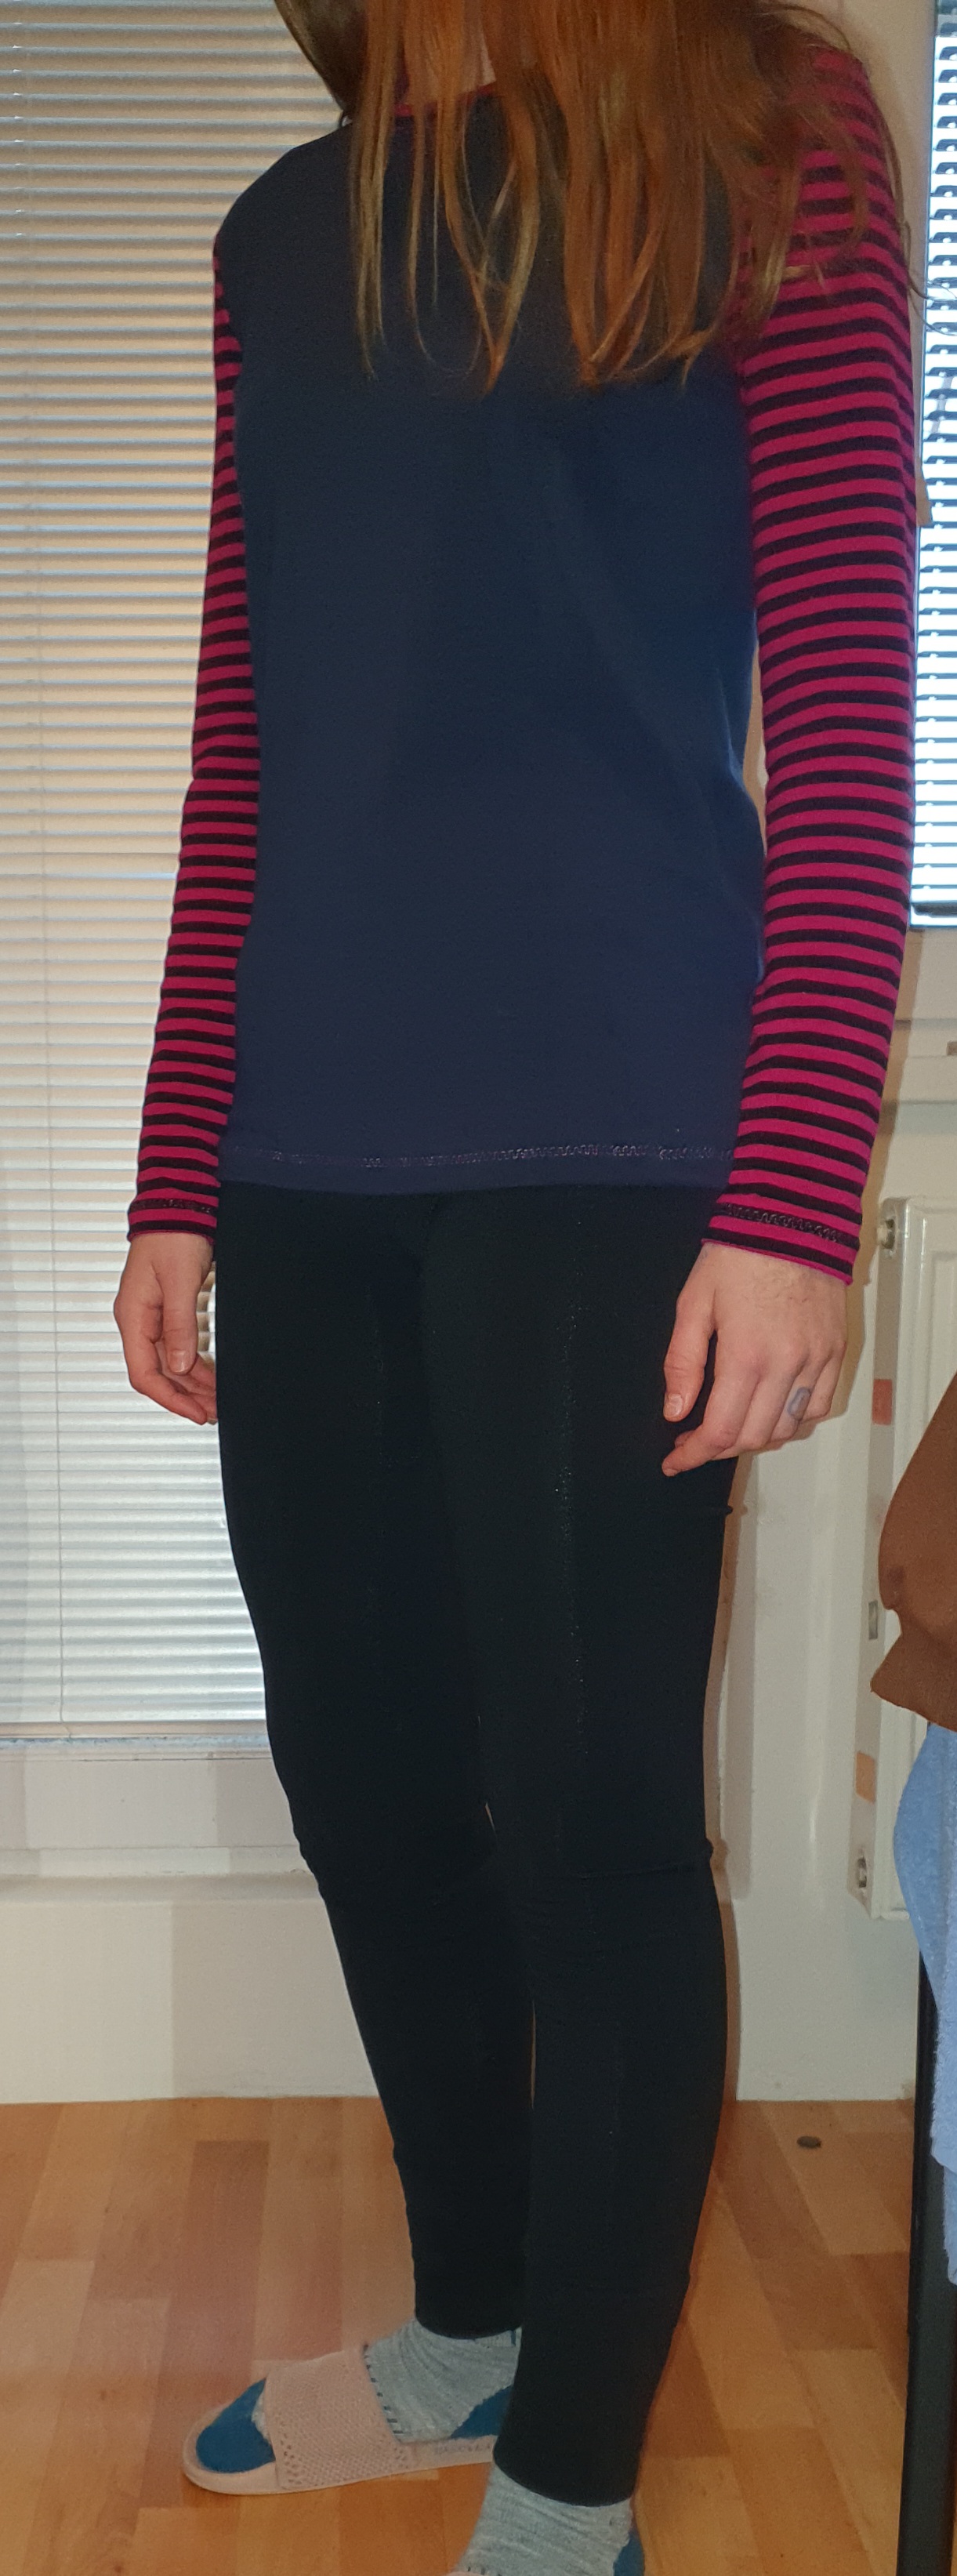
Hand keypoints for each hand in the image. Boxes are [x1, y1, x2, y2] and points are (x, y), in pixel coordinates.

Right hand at [114, 1232, 216, 1425]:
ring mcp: (152, 1317)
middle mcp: (138, 1321)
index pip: (144, 1374)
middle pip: (158, 1373)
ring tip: (217, 1399)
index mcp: (133, 1316)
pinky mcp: (167, 1310)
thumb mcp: (180, 1282)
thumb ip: (180, 1325)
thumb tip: (182, 1366)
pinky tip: (212, 1376)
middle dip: (185, 1396)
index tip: (196, 1413)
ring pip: (170, 1363)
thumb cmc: (173, 1236)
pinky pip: (178, 1347)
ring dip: (192, 1384)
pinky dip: (194, 1364)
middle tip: (215, 1412)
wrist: (177, 1206)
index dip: (169, 1399)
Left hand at [662, 1241, 846, 1475]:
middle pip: (753, 1436)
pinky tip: (771, 1409)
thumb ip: (683, 1363)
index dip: (694, 1455)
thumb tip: (675, 1412)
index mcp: (745, 1355)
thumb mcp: (694, 1304)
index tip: (675, 1460)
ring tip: (730, 1424)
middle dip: (718, 1448)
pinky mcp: (835, 1351)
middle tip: (693, 1439)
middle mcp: (786, 1366)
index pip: (721, 1430)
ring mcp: (816, 1361)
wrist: (792, 1218)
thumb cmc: (739, 1254)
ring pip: (787, 1428)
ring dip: (755, 1437)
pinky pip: (818, 1406)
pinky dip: (793, 1419)